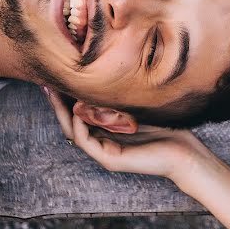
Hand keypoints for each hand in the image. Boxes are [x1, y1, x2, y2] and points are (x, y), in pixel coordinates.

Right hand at [40, 86, 210, 182]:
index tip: (58, 75)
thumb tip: (108, 69)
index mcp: (106, 130)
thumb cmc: (165, 126)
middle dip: (57, 101)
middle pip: (70, 121)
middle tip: (46, 82)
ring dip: (62, 111)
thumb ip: (120, 95)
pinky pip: (85, 140)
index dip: (66, 96)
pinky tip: (78, 108)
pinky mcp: (110, 159)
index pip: (79, 112)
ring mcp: (103, 151)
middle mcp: (101, 141)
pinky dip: (79, 124)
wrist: (184, 150)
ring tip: (55, 91)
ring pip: (74, 130)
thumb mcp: (137, 105)